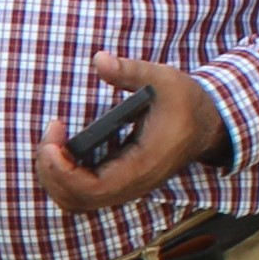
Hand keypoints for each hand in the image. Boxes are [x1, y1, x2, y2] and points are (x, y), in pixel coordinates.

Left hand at [37, 56, 226, 215]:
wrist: (207, 124)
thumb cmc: (185, 102)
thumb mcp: (163, 79)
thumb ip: (130, 71)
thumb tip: (99, 59)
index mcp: (142, 166)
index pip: (94, 188)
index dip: (64, 172)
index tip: (52, 142)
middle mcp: (132, 185)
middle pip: (76, 199)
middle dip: (51, 170)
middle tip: (52, 133)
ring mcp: (124, 187)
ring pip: (76, 200)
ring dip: (54, 174)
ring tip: (54, 139)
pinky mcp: (119, 182)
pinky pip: (82, 191)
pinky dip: (64, 174)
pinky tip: (63, 145)